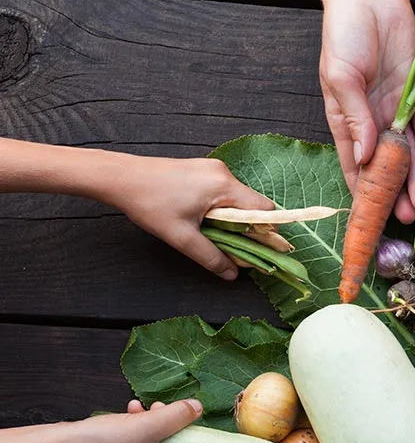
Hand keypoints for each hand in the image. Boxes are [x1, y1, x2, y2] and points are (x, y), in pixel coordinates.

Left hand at [113, 157, 274, 279]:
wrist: (120, 177)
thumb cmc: (149, 203)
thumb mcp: (182, 237)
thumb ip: (211, 257)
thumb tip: (232, 274)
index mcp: (224, 186)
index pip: (264, 209)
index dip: (266, 232)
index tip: (259, 250)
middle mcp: (223, 173)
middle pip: (252, 204)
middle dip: (248, 228)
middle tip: (234, 248)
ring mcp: (213, 168)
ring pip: (238, 199)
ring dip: (232, 219)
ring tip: (214, 234)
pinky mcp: (203, 169)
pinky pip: (224, 192)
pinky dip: (221, 209)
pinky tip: (204, 220)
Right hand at [319, 0, 414, 222]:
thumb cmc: (345, 34)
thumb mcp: (342, 78)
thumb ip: (355, 118)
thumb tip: (362, 157)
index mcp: (345, 119)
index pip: (353, 165)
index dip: (362, 192)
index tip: (369, 217)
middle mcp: (371, 120)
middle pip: (385, 166)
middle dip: (395, 192)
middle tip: (406, 215)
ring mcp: (396, 109)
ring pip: (409, 153)